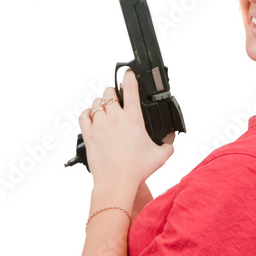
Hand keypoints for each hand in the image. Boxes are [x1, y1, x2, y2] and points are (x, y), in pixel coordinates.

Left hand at [79, 69, 173, 191]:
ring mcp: (100, 125)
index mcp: (134, 119)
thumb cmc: (136, 170)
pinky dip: (88, 113)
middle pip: (109, 93)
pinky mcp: (89, 134)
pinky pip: (84, 115)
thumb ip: (168, 144)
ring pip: (96, 102)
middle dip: (113, 92)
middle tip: (117, 98)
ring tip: (105, 108)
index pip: (131, 89)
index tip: (129, 73)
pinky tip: (92, 116)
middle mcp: (116, 118)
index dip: (129, 77)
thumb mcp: (160, 156)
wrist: (116, 182)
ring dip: (101, 102)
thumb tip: (171, 139)